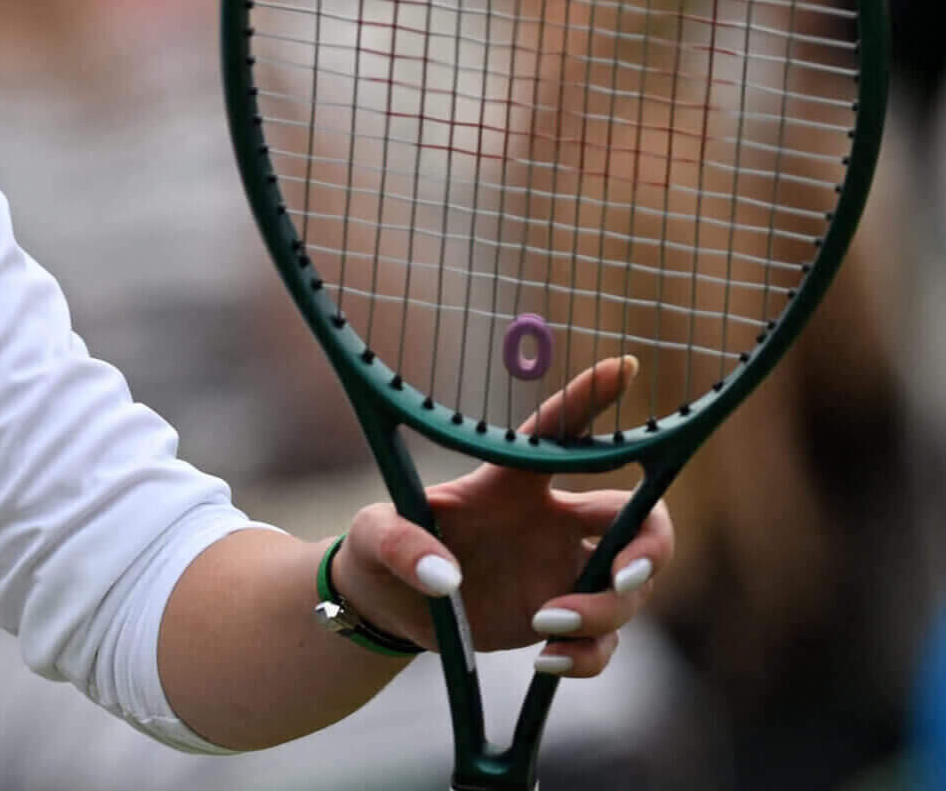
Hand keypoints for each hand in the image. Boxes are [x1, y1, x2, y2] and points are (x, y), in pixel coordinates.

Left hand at [330, 357, 674, 677]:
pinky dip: (588, 655)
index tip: (625, 365)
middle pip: (637, 517)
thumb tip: (445, 577)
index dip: (592, 400)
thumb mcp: (372, 537)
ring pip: (629, 588)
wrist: (384, 606)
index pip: (559, 434)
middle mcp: (551, 522)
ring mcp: (561, 572)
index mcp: (511, 484)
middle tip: (622, 573)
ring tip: (543, 624)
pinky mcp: (560, 620)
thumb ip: (400, 543)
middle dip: (651, 544)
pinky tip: (546, 659)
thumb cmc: (381, 550)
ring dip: (603, 609)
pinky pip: (605, 642)